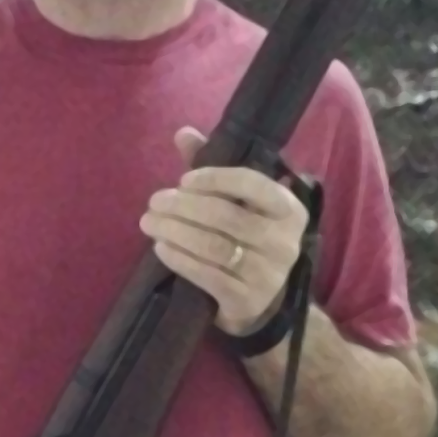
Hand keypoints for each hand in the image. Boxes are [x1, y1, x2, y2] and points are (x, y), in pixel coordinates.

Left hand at [139, 127, 309, 336]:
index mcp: (288, 208)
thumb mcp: (238, 203)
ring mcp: (268, 274)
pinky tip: (160, 247)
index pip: (252, 184)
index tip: (183, 180)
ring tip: (149, 223)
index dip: (214, 178)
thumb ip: (212, 167)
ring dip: (175, 231)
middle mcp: (285, 241)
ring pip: (214, 246)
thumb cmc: (245, 240)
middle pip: (226, 216)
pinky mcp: (248, 300)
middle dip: (184, 207)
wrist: (261, 303)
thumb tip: (183, 133)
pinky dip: (180, 259)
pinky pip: (208, 275)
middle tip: (154, 202)